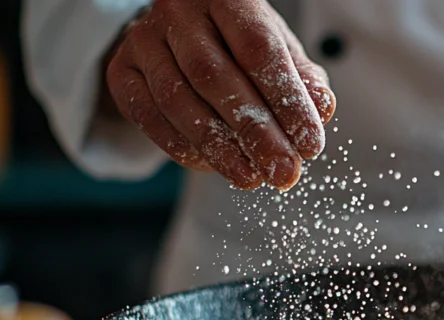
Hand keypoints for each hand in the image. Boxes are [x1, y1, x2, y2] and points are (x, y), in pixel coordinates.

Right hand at [104, 0, 335, 189]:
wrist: (181, 32)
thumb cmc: (238, 42)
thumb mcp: (278, 50)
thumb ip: (301, 79)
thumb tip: (322, 109)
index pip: (259, 51)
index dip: (287, 102)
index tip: (309, 145)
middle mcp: (179, 12)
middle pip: (215, 78)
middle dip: (255, 133)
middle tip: (283, 172)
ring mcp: (144, 40)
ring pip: (178, 101)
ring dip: (218, 149)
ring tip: (251, 179)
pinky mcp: (121, 71)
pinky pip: (149, 117)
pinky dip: (183, 148)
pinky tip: (214, 167)